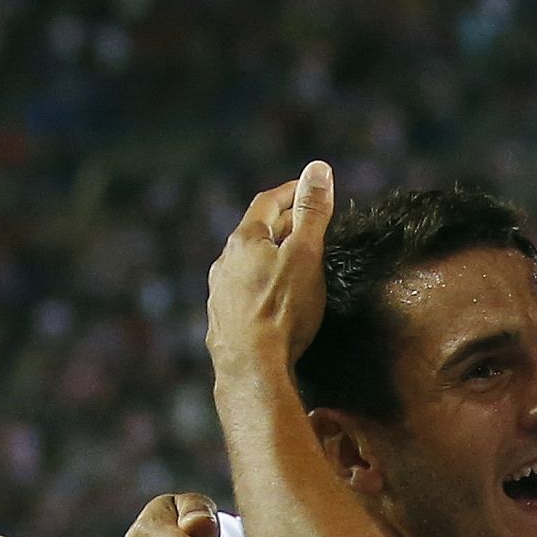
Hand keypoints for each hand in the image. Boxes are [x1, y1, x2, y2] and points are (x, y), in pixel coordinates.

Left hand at [205, 160, 334, 373]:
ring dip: (269, 257)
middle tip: (308, 224)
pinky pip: (242, 291)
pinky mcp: (222, 321)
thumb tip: (318, 169)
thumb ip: (313, 212)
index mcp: (244, 240)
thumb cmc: (283, 309)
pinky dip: (260, 284)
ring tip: (292, 262)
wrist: (251, 368)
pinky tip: (272, 299)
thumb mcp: (306, 254)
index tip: (310, 189)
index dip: (291, 192)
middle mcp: (224, 262)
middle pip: (256, 232)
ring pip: (246, 264)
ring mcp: (219, 293)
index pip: (268, 202)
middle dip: (283, 224)